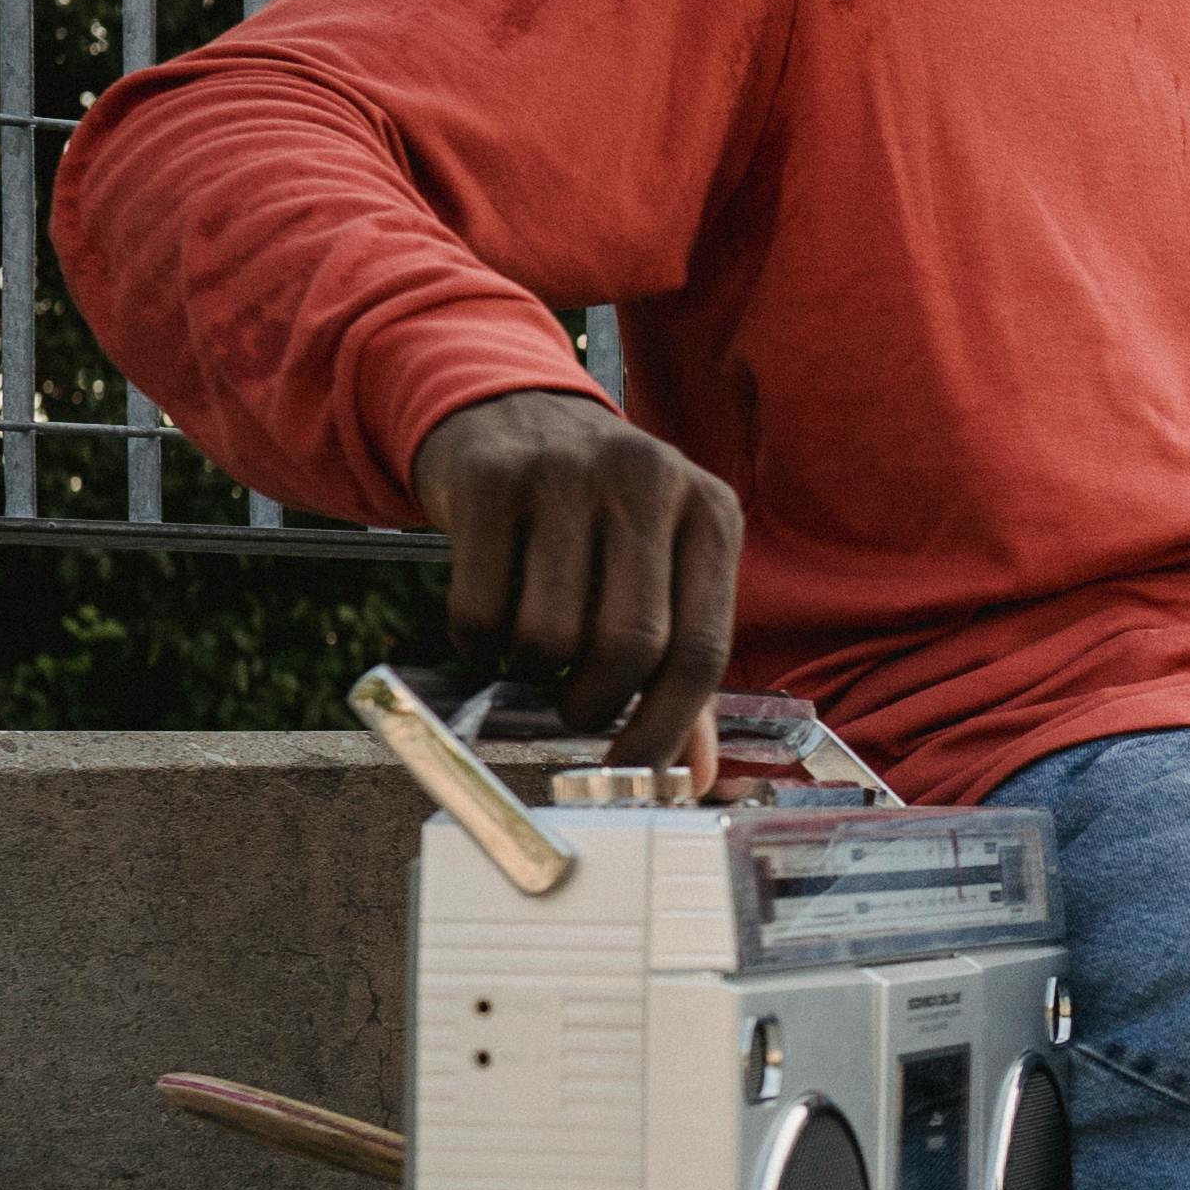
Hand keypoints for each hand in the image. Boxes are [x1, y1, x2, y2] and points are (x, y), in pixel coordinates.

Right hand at [408, 387, 746, 779]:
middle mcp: (648, 481)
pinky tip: (490, 623)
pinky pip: (481, 610)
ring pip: (550, 636)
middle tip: (573, 709)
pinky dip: (479, 646)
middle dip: (594, 704)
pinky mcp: (492, 480)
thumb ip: (682, 668)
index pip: (702, 648)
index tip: (632, 775)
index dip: (666, 728)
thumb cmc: (598, 516)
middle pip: (629, 646)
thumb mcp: (661, 567)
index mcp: (710, 512)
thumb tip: (692, 776)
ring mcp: (567, 472)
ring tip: (534, 648)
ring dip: (533, 672)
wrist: (508, 413)